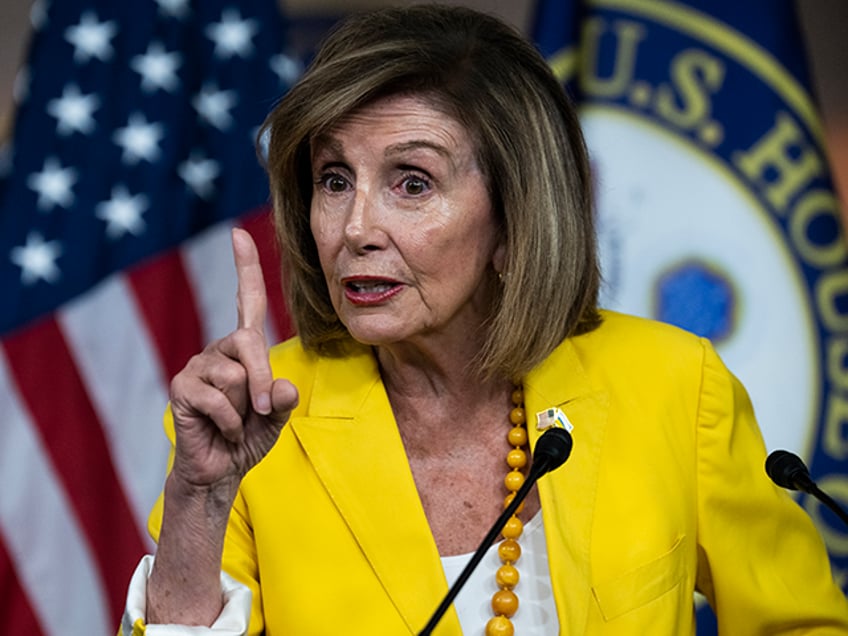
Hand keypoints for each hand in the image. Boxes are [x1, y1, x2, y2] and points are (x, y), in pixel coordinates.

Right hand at [168, 228, 298, 489]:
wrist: (220, 471)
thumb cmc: (248, 437)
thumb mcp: (276, 416)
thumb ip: (283, 399)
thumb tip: (281, 388)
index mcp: (243, 349)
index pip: (245, 301)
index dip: (244, 268)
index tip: (239, 233)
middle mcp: (218, 350)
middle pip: (249, 342)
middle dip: (263, 380)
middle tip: (262, 410)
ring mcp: (196, 366)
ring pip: (235, 375)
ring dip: (244, 408)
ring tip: (233, 422)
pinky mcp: (181, 387)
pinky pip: (217, 399)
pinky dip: (228, 423)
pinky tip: (220, 432)